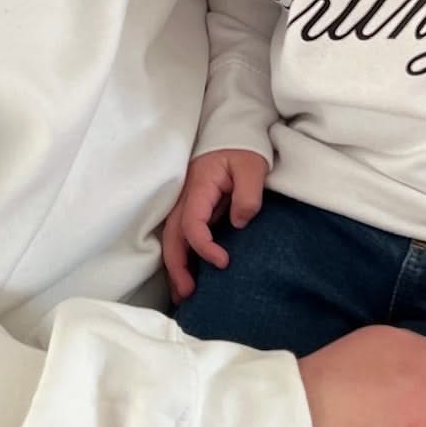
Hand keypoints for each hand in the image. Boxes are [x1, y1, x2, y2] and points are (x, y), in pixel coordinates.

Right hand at [161, 150, 269, 301]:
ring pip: (173, 238)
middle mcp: (187, 197)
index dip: (204, 247)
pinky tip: (187, 274)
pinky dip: (182, 256)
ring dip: (176, 265)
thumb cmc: (244, 148)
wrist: (235, 131)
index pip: (192, 224)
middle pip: (173, 236)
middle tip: (189, 294)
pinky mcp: (194, 207)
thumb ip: (248, 195)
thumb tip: (239, 223)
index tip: (224, 262)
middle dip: (177, 266)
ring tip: (183, 294)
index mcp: (200, 186)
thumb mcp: (252, 167)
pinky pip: (182, 234)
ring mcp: (187, 202)